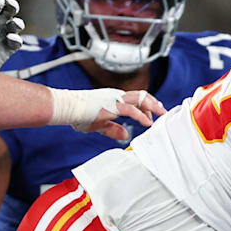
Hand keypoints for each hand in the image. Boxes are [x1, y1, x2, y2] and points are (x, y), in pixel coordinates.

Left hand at [0, 0, 24, 70]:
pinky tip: (11, 38)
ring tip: (15, 23)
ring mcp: (1, 37)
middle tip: (11, 4)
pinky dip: (16, 39)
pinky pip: (16, 43)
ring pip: (15, 26)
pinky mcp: (6, 51)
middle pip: (8, 12)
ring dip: (17, 23)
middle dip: (11, 6)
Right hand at [49, 88, 166, 139]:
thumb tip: (125, 135)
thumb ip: (113, 129)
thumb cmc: (79, 114)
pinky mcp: (112, 106)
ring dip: (153, 106)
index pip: (136, 98)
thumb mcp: (100, 124)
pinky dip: (142, 116)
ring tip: (160, 114)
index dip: (147, 105)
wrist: (67, 107)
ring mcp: (115, 99)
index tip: (153, 114)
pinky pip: (131, 109)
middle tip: (163, 112)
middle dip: (155, 103)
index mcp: (114, 98)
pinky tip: (147, 123)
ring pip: (140, 98)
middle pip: (142, 95)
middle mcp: (116, 96)